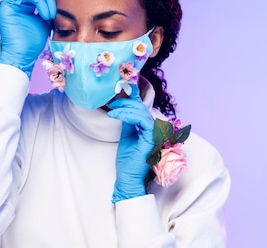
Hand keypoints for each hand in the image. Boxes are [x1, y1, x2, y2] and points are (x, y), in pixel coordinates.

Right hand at [0, 0, 67, 77]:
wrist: (23, 54)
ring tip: (48, 14)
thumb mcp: (46, 22)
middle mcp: (21, 3)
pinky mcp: (6, 5)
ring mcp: (13, 4)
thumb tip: (58, 0)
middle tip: (53, 13)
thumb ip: (49, 9)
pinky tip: (39, 1)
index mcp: (30, 7)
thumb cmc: (34, 41)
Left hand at [107, 84, 154, 202]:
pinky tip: (116, 116)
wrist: (127, 177)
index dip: (133, 97)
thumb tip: (123, 106)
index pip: (142, 108)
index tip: (121, 89)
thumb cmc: (128, 160)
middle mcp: (155, 128)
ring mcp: (155, 133)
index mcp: (149, 127)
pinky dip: (128, 115)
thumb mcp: (126, 135)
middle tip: (111, 103)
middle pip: (141, 107)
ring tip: (111, 111)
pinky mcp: (152, 137)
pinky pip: (142, 120)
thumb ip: (128, 121)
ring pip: (141, 111)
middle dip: (125, 102)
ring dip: (124, 108)